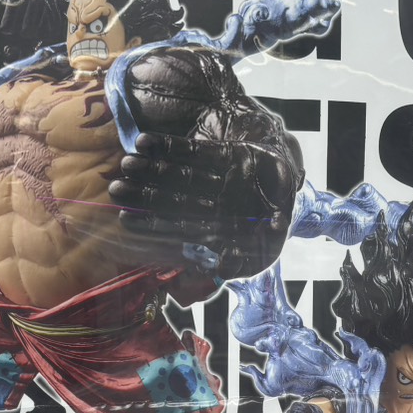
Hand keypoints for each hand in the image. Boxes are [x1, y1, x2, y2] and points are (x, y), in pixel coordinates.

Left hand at [114, 132, 296, 243]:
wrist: (297, 186)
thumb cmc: (280, 222)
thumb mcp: (266, 244)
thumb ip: (243, 258)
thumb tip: (221, 271)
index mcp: (218, 227)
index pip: (179, 227)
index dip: (152, 224)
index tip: (125, 220)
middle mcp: (211, 203)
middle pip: (171, 198)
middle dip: (143, 194)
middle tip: (115, 189)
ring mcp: (214, 177)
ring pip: (176, 174)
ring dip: (150, 168)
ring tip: (125, 162)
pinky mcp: (221, 154)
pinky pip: (190, 151)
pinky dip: (168, 146)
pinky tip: (144, 141)